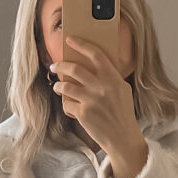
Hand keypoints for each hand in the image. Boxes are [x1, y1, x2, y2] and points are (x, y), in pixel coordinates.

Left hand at [51, 36, 147, 177]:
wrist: (123, 138)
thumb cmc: (122, 113)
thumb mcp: (122, 90)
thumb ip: (109, 77)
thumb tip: (91, 65)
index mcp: (113, 79)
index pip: (96, 55)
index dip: (81, 44)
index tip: (70, 39)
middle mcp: (102, 87)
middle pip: (75, 68)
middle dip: (60, 65)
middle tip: (54, 65)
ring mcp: (92, 100)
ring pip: (65, 85)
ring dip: (58, 85)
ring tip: (58, 86)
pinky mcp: (83, 113)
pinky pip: (67, 103)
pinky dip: (66, 104)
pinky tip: (70, 106)